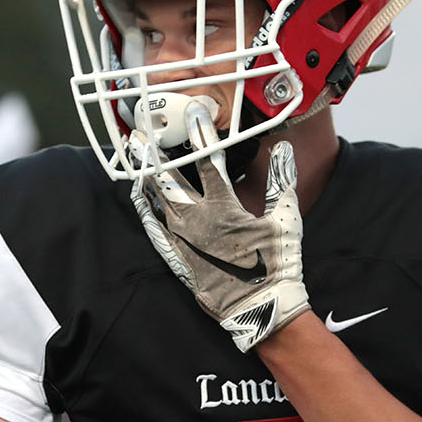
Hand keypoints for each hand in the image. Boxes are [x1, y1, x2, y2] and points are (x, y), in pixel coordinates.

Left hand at [129, 113, 308, 351]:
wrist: (262, 309)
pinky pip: (156, 233)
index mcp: (224, 206)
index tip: (194, 112)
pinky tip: (139, 201)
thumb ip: (282, 181)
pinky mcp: (179, 261)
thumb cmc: (277, 265)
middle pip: (170, 180)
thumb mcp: (286, 219)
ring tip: (135, 161)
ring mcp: (184, 242)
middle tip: (142, 135)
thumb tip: (282, 149)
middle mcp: (197, 221)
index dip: (201, 134)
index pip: (208, 161)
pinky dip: (146, 214)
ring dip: (147, 180)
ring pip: (158, 203)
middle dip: (156, 155)